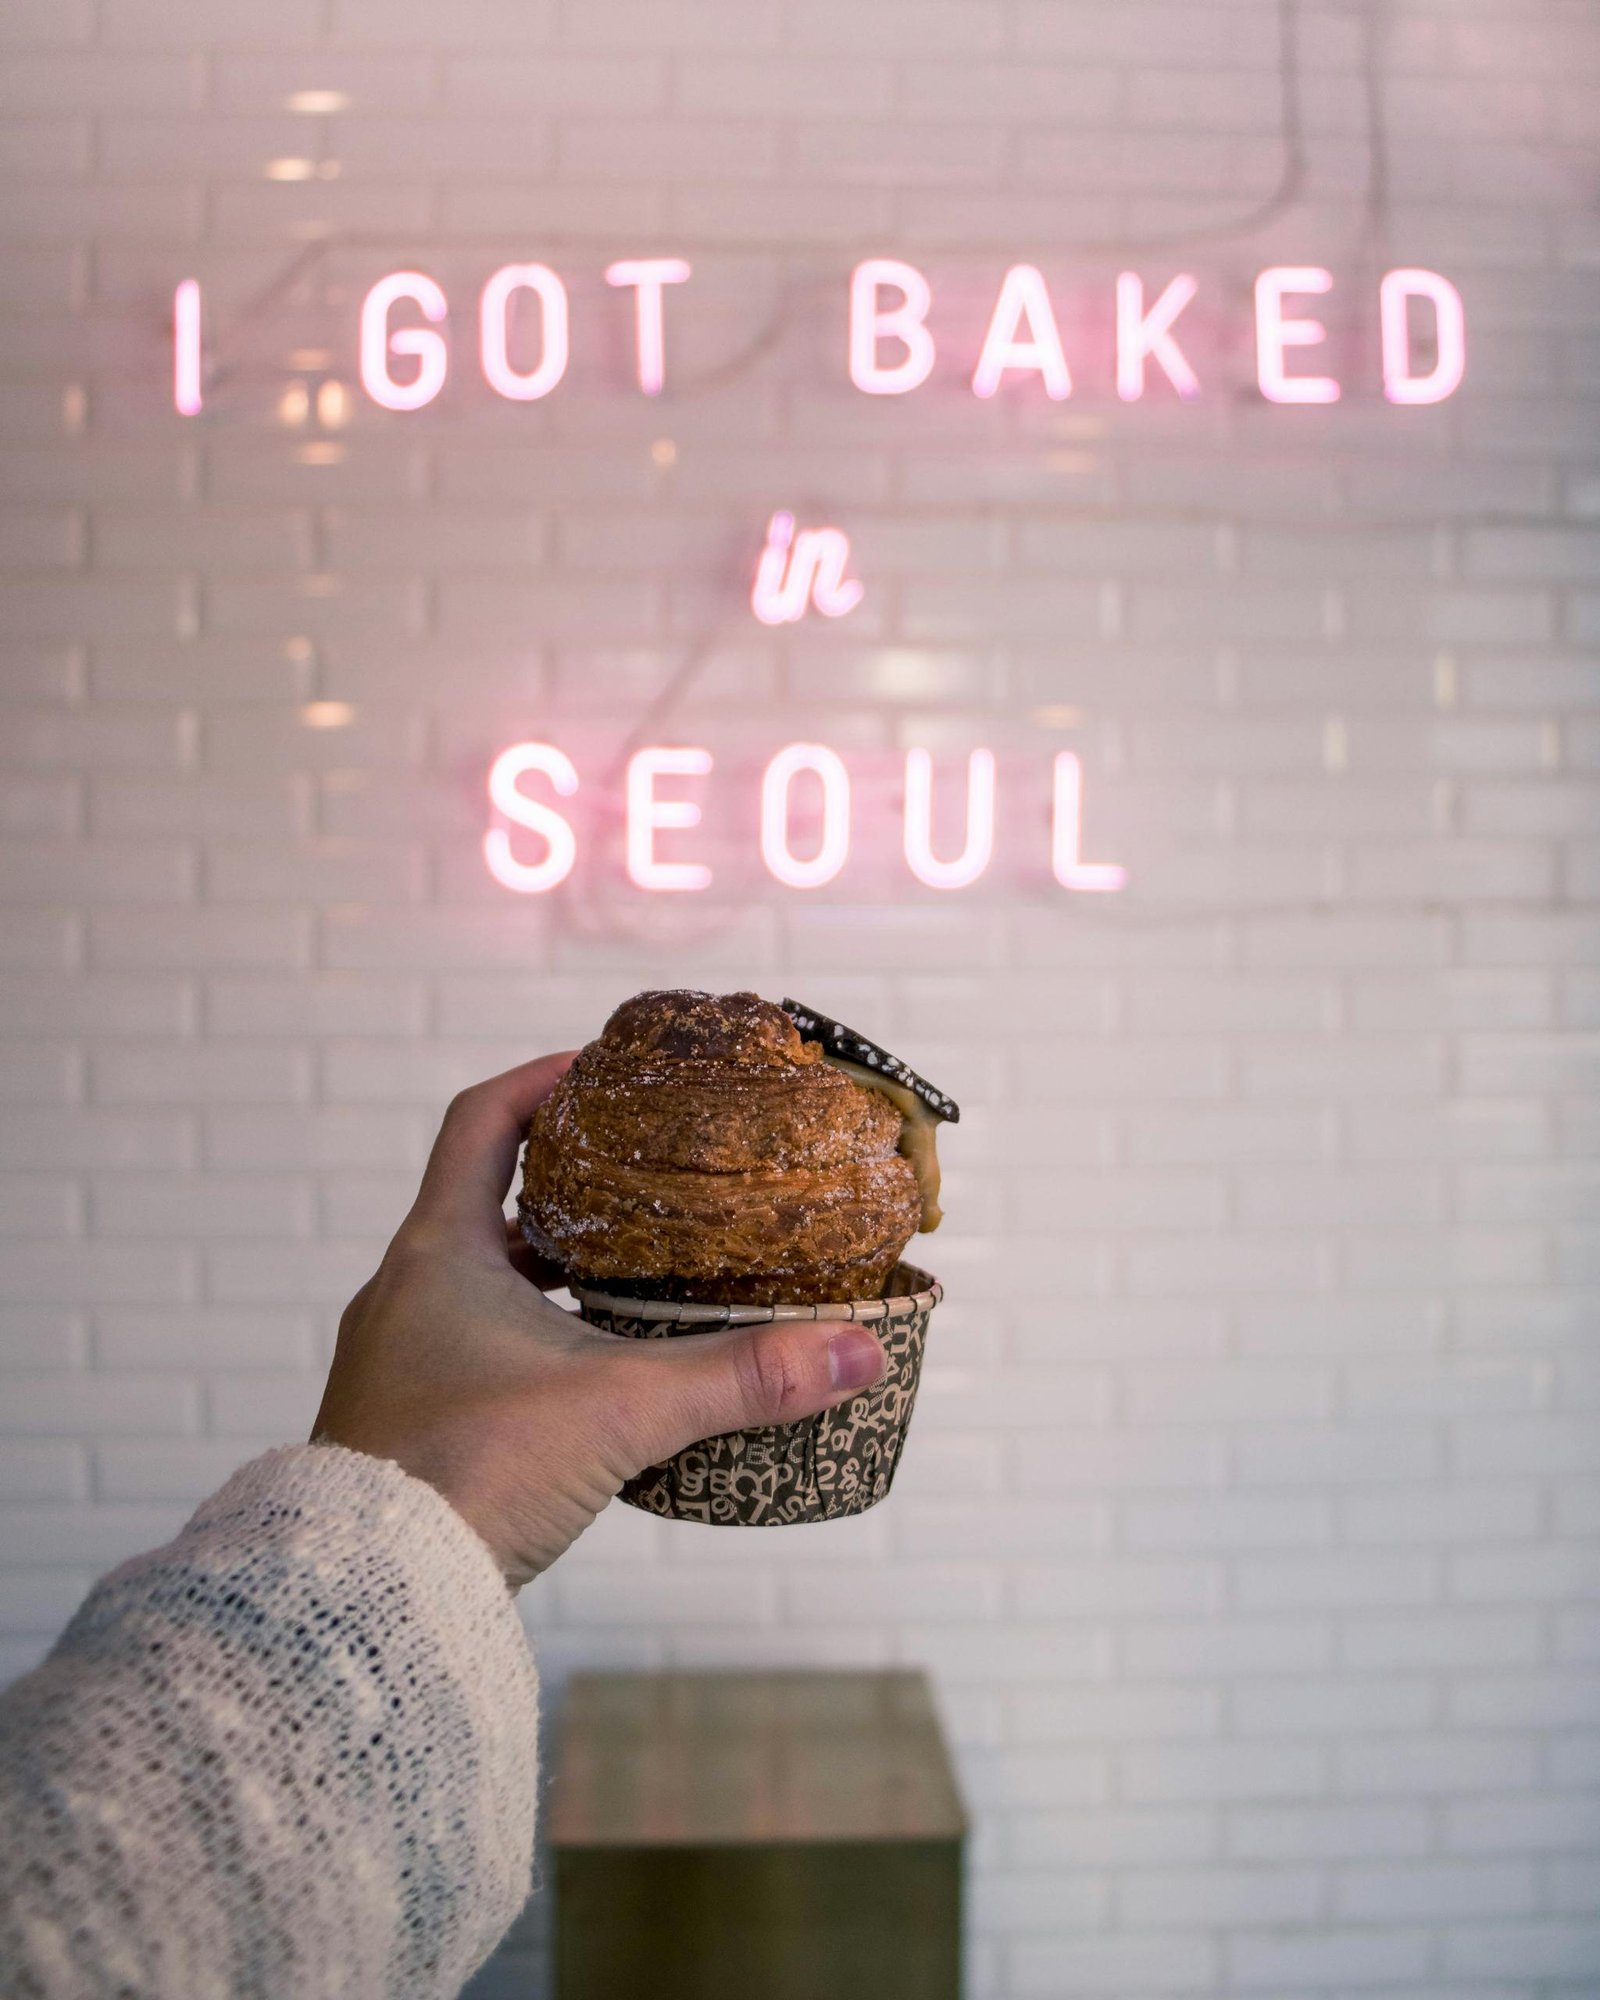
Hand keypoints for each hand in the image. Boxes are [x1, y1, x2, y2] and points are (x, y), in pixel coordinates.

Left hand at [311, 1054, 887, 1589]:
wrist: (368, 1598)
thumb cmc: (468, 1475)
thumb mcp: (621, 1409)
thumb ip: (740, 1377)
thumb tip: (854, 1349)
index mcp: (439, 1251)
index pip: (482, 1121)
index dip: (542, 1082)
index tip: (603, 1070)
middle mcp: (408, 1291)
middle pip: (488, 1201)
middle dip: (571, 1187)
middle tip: (648, 1178)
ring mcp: (402, 1359)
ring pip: (484, 1281)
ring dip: (554, 1270)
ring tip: (639, 1272)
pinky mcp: (412, 1420)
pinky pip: (477, 1345)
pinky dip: (537, 1336)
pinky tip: (597, 1370)